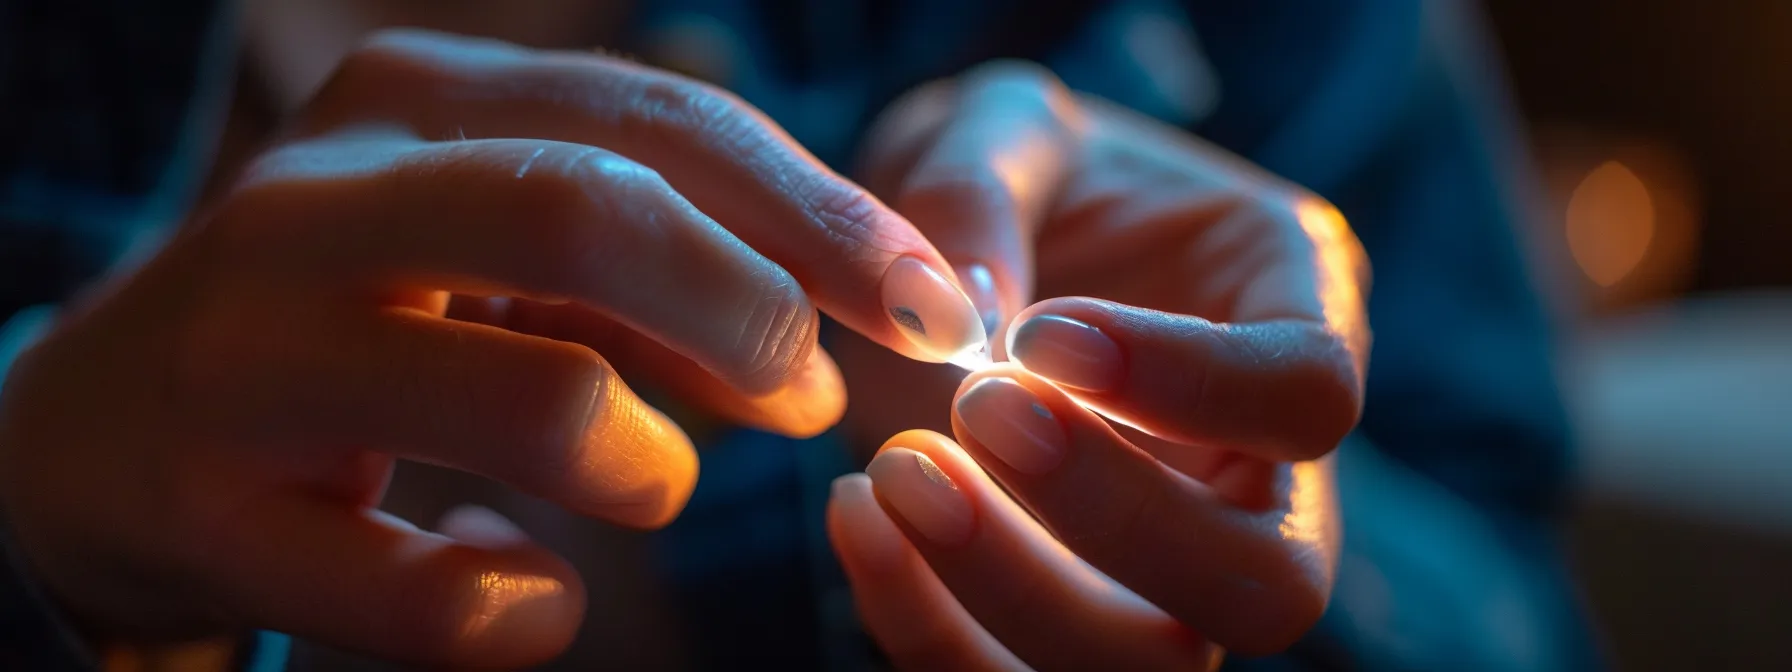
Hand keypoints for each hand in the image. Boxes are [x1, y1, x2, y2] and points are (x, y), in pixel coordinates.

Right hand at [0, 30, 989, 667]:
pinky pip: (428, 592)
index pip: (664, 128)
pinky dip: (522, 614)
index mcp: (413, 103)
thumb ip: (652, 271)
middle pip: (594, 213)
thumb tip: (822, 351)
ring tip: (651, 482)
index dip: (828, 219)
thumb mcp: (491, 255)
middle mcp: (319, 199)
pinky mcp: (208, 511)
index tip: (942, 308)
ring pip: (529, 400)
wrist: (91, 437)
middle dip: (755, 311)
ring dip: (646, 464)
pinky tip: (533, 596)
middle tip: (816, 398)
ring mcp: (250, 354)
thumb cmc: (349, 326)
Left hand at [828, 63, 1369, 667]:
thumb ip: (981, 185)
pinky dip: (927, 626)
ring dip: (1012, 585)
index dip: (1188, 384)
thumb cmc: (1016, 174)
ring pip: (1153, 663)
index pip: (1312, 397)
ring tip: (893, 470)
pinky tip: (856, 515)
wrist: (962, 243)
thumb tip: (957, 319)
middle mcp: (1263, 469)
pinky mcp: (1071, 609)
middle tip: (977, 410)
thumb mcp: (999, 127)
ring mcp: (1175, 562)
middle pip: (1266, 583)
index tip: (1040, 334)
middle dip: (1118, 520)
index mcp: (1299, 311)